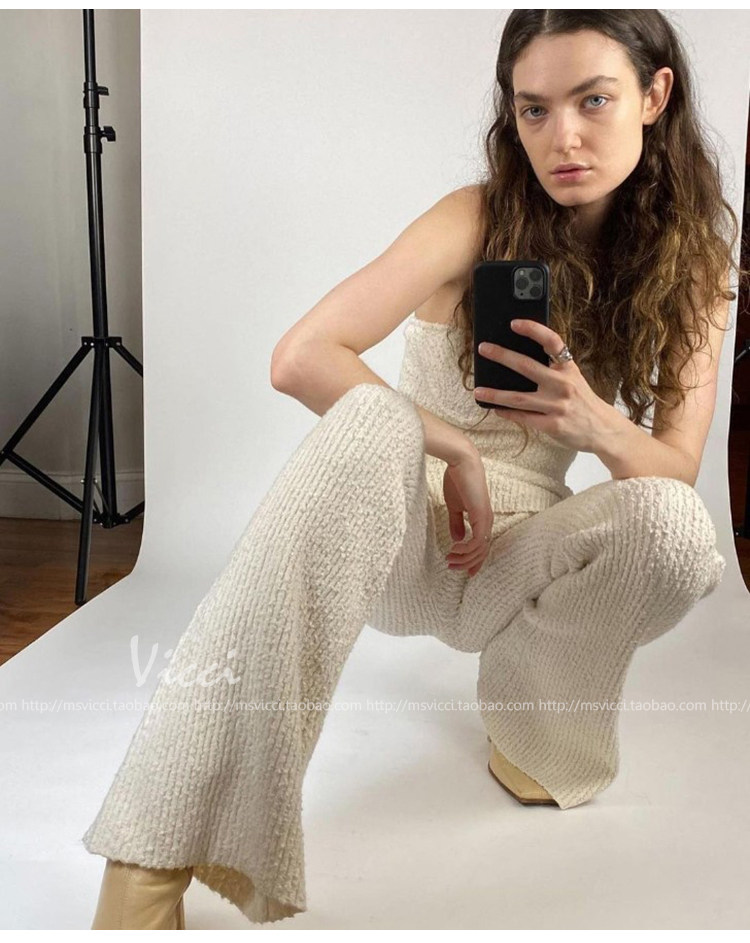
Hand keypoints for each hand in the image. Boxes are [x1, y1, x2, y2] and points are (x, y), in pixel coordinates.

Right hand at [442, 451, 493, 577]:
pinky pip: (477, 541)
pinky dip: (466, 549)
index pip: (482, 546)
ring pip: (480, 549)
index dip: (474, 560)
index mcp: (482, 518)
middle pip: (482, 552)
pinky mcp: (481, 517)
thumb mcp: (454, 506)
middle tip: (451, 567)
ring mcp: (486, 519)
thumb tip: (457, 539)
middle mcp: (487, 521)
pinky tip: (454, 549)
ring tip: (449, 559)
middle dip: (467, 563)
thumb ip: (457, 522)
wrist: (461, 463)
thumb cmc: (457, 480)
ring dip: (464, 558)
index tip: (463, 571)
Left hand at [474, 319, 614, 452]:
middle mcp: (563, 384)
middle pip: (527, 367)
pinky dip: (507, 413)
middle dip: (502, 356)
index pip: (552, 342)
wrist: (602, 429)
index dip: (533, 330)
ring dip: (495, 394)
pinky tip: (495, 409)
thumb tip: (517, 361)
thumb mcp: (573, 379)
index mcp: (569, 368)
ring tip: (478, 390)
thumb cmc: (582, 401)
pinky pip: (523, 417)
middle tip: (483, 349)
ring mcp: (557, 406)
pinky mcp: (552, 425)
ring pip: (519, 398)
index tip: (514, 323)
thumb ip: (553, 369)